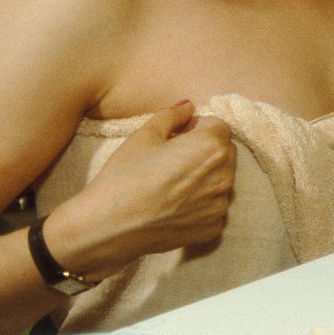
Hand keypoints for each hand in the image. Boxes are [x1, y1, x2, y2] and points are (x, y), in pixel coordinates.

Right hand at [49, 101, 235, 276]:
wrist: (108, 226)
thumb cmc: (124, 176)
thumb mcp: (144, 136)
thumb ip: (172, 116)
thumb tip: (189, 107)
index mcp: (212, 147)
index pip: (219, 127)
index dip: (197, 128)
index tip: (178, 137)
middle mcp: (225, 175)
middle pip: (224, 153)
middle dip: (206, 150)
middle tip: (174, 159)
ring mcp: (221, 205)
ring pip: (221, 180)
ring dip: (206, 177)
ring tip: (172, 184)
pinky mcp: (213, 228)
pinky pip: (215, 207)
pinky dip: (202, 204)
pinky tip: (175, 205)